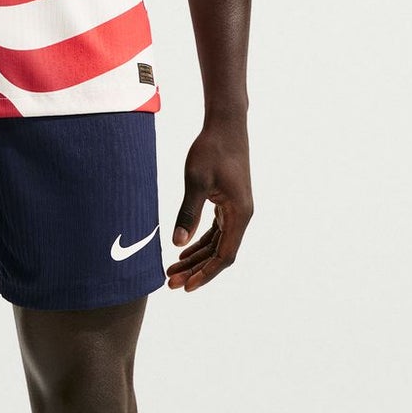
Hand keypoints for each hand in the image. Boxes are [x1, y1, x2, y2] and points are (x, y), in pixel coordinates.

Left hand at [167, 121, 251, 290]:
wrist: (225, 125)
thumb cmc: (211, 150)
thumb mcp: (196, 181)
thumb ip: (188, 213)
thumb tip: (178, 244)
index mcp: (239, 214)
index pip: (224, 256)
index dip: (205, 273)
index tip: (186, 287)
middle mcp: (241, 215)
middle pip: (219, 253)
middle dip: (196, 270)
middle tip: (170, 283)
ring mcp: (235, 209)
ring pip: (216, 244)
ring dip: (196, 258)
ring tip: (172, 271)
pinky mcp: (227, 203)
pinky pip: (215, 231)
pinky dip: (199, 243)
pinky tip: (182, 251)